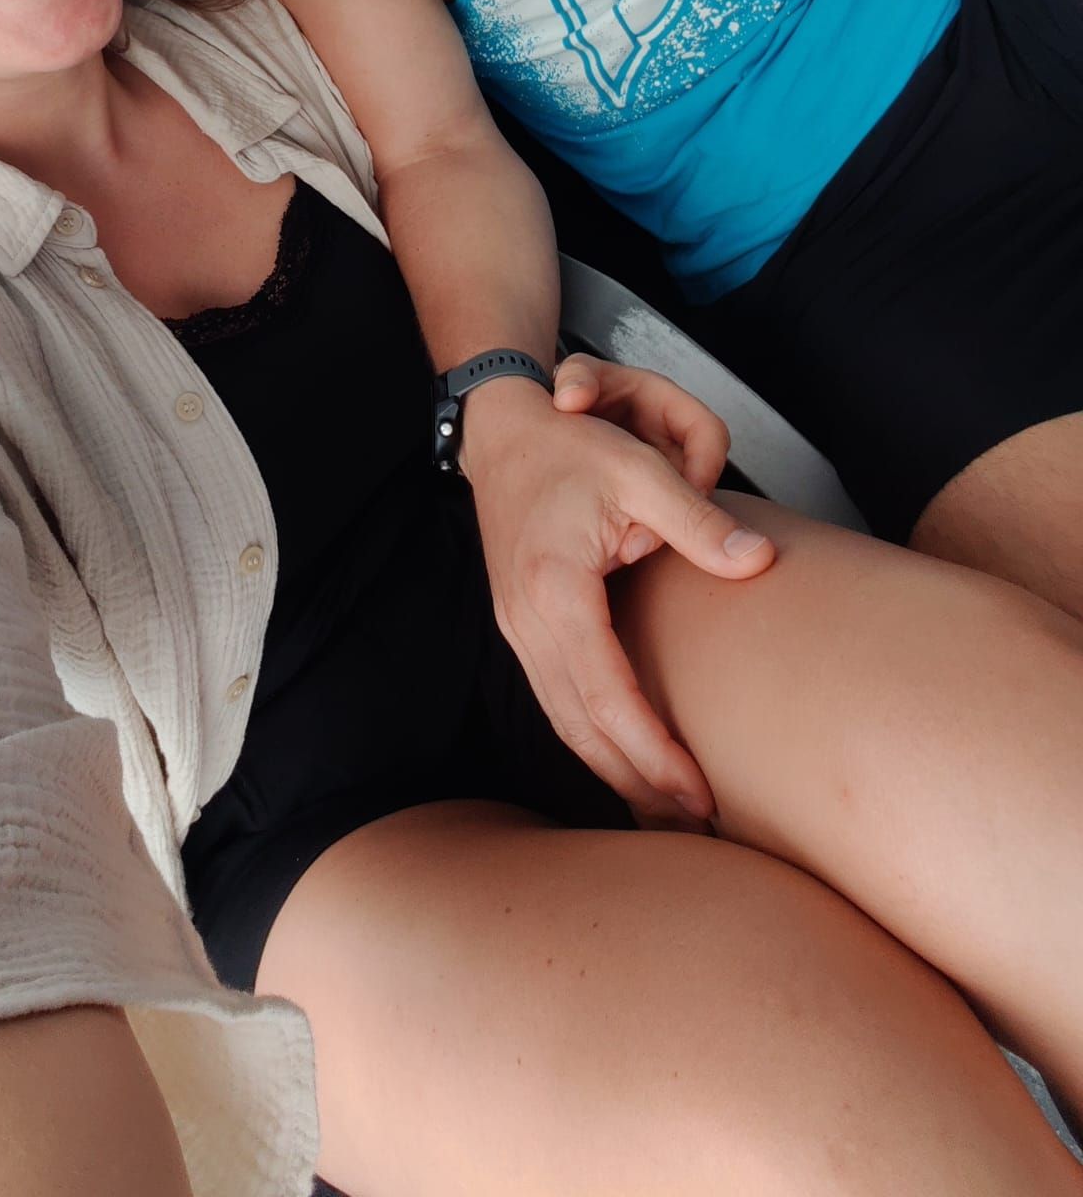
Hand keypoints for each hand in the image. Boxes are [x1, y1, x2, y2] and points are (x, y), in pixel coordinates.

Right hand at [461, 377, 775, 824]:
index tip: (701, 795)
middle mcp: (526, 623)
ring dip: (612, 771)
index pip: (610, 699)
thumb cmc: (566, 444)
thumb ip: (697, 519)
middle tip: (693, 826)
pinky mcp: (522, 627)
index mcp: (554, 592)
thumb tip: (757, 561)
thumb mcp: (636, 469)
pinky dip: (592, 740)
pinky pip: (557, 701)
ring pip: (564, 723)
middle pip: (581, 730)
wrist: (501, 432)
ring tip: (665, 811)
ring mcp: (517, 629)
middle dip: (637, 784)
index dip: (656, 754)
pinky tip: (624, 759)